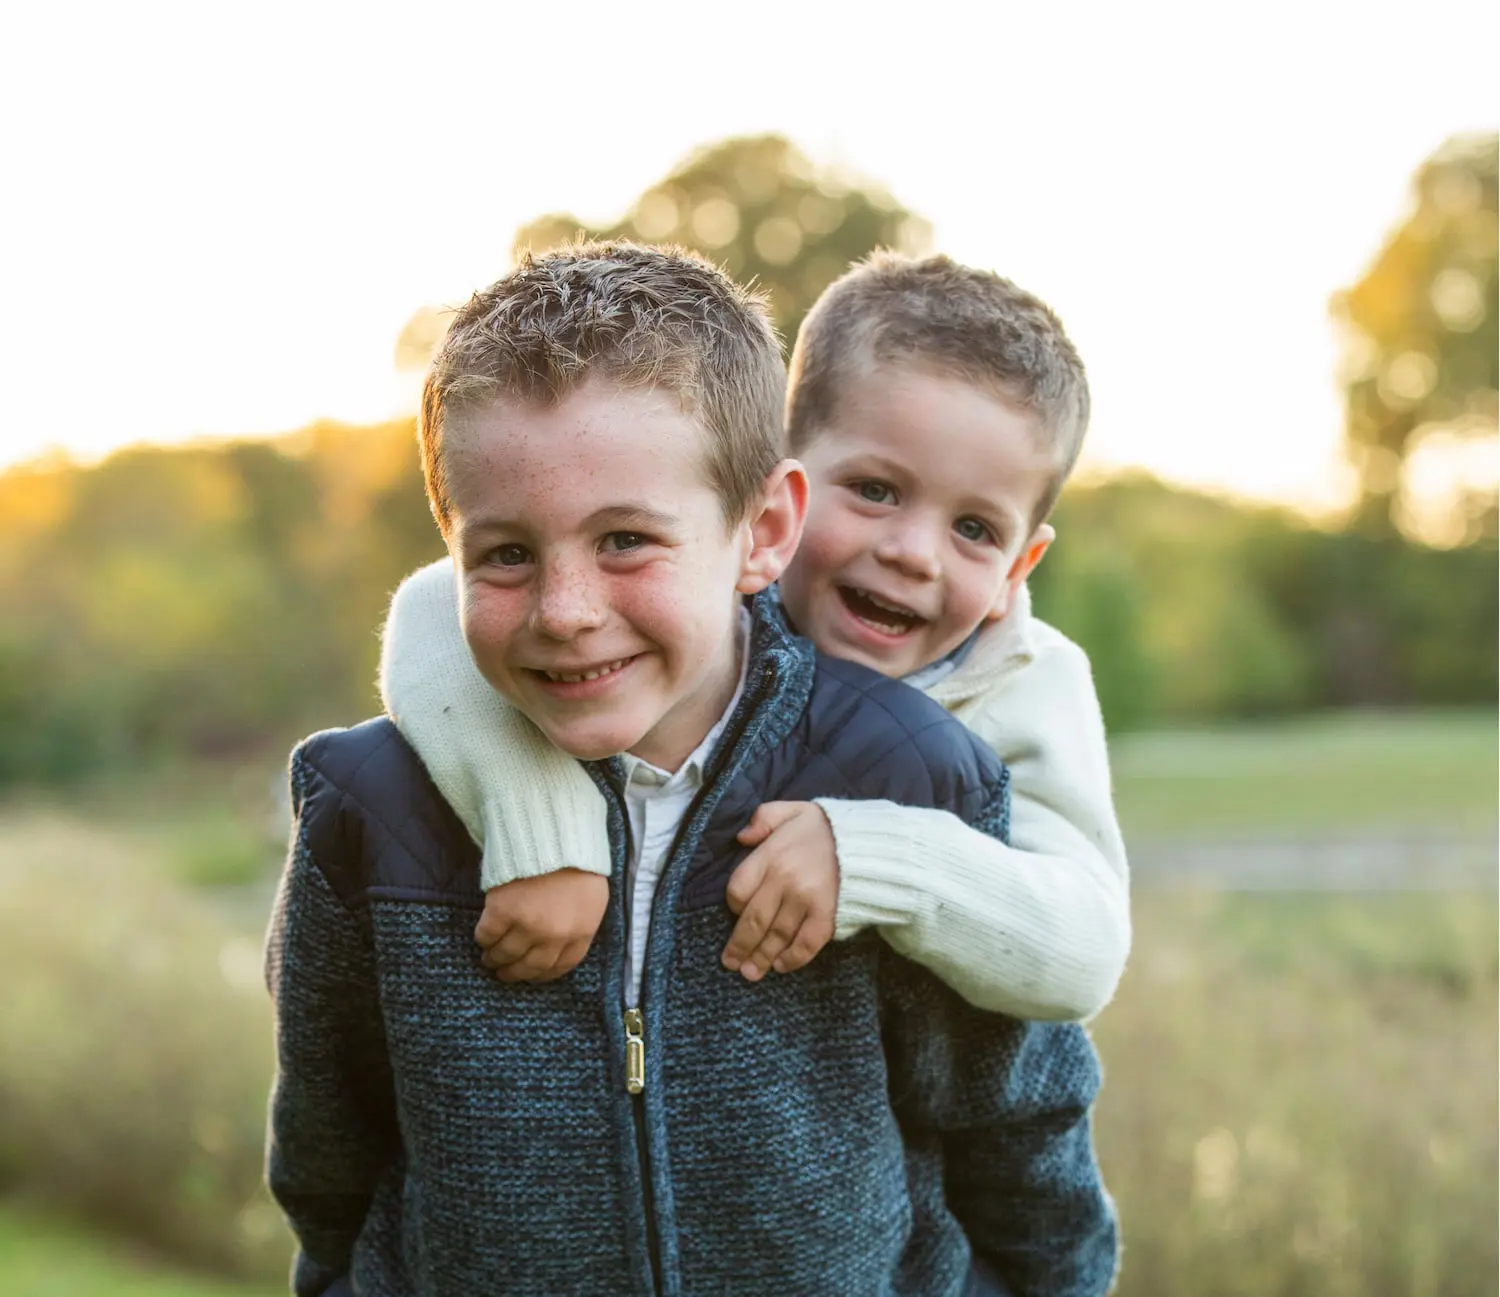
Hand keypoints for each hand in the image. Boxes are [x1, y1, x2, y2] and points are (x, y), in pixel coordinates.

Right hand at [476, 869, 608, 982]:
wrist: (553, 833)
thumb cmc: (577, 862)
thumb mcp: (592, 899)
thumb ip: (580, 926)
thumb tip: (562, 946)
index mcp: (581, 932)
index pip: (561, 966)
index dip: (544, 974)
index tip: (533, 975)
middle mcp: (554, 935)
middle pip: (531, 966)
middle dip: (515, 973)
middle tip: (504, 973)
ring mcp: (527, 925)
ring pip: (505, 954)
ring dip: (495, 960)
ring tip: (489, 959)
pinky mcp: (502, 912)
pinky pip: (487, 935)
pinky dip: (483, 939)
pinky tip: (483, 938)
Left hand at [721, 801, 837, 981]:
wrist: (870, 841)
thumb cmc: (826, 827)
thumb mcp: (792, 810)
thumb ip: (763, 818)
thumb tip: (742, 838)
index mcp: (771, 855)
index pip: (738, 889)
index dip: (734, 905)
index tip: (736, 913)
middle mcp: (785, 881)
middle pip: (753, 920)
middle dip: (739, 945)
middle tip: (730, 963)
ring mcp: (806, 901)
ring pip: (776, 936)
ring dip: (761, 958)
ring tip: (750, 973)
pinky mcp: (828, 916)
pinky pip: (806, 944)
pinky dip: (792, 959)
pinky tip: (782, 966)